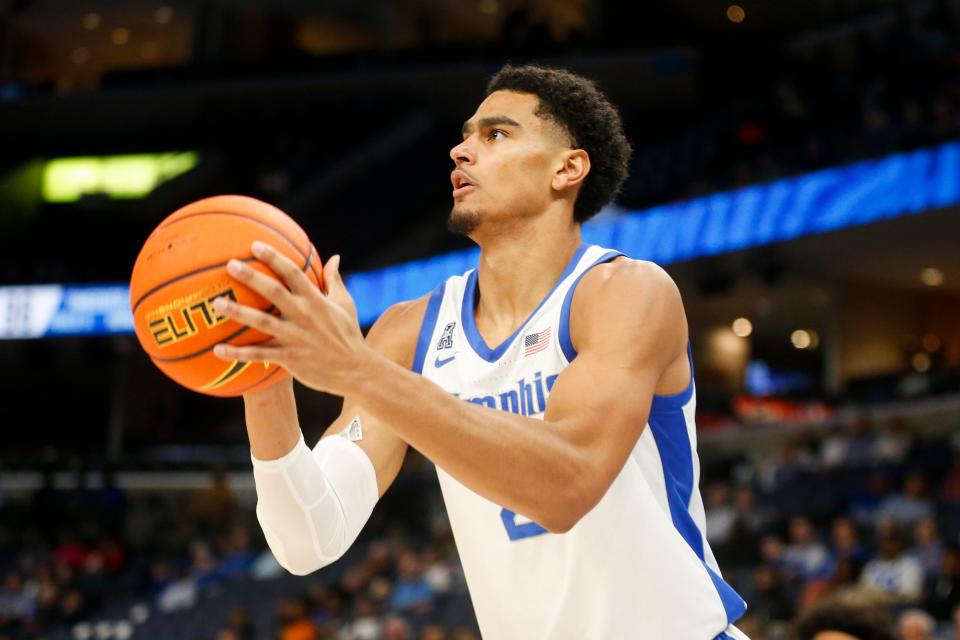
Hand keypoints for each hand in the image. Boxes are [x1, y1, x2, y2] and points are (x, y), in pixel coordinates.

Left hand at [211, 241, 371, 395]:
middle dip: (252, 278)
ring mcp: (296, 337)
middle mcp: (304, 315)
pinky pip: (260, 355)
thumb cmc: (348, 335)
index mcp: (316, 300)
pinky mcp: (290, 359)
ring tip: (217, 303)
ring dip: (238, 313)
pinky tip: (218, 350)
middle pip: (274, 292)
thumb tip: (334, 257)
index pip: (293, 273)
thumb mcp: (345, 304)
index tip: (255, 245)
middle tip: (230, 265)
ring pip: (262, 322)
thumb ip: (334, 280)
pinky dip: (238, 354)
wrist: (355, 370)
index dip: (274, 258)